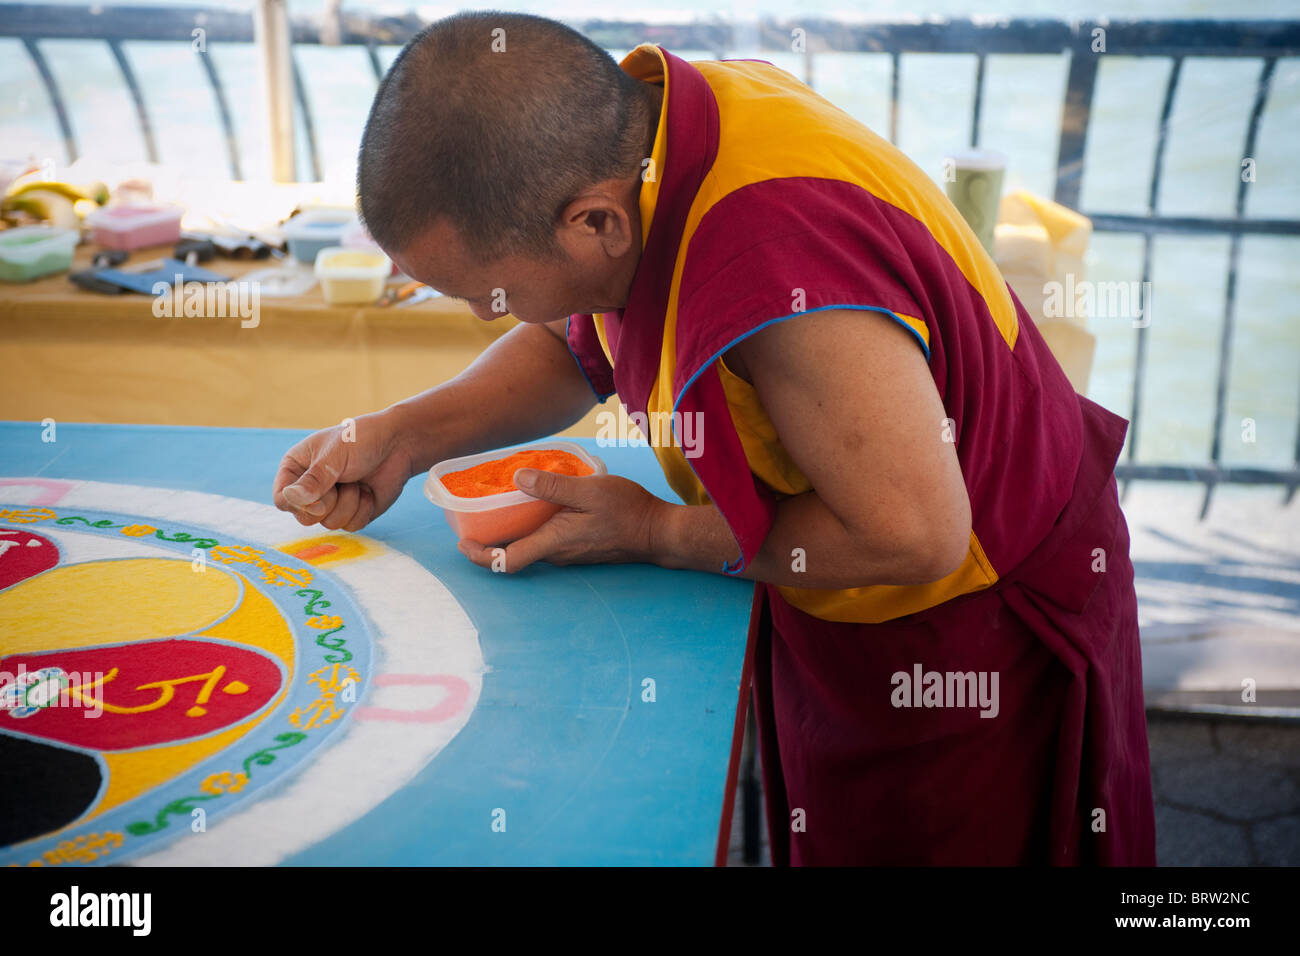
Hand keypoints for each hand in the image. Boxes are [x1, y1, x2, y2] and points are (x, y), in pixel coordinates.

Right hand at [272, 409, 415, 531]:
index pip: (282, 498)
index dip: (297, 503)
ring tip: (357, 482)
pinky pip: (350, 527)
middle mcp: (309, 488)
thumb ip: (314, 480)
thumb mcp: (334, 455)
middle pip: (304, 518)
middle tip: (342, 484)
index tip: (318, 494)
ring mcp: (331, 503)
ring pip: (329, 524)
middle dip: (328, 504)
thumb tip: (291, 499)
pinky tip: (368, 492)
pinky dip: (362, 510)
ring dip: (349, 503)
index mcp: (296, 468)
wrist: (397, 445)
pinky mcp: (351, 513)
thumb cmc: (361, 441)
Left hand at [457, 469, 667, 572]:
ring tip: (502, 501)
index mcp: (553, 542)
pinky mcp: (578, 547)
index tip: (462, 541)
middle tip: (475, 511)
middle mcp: (556, 553)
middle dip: (490, 537)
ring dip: (512, 530)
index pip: (506, 560)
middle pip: (513, 552)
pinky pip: (546, 540)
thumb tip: (517, 478)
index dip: (478, 555)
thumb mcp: (590, 490)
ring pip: (530, 545)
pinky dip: (532, 526)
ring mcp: (568, 553)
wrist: (659, 532)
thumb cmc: (629, 511)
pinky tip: (536, 503)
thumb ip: (553, 486)